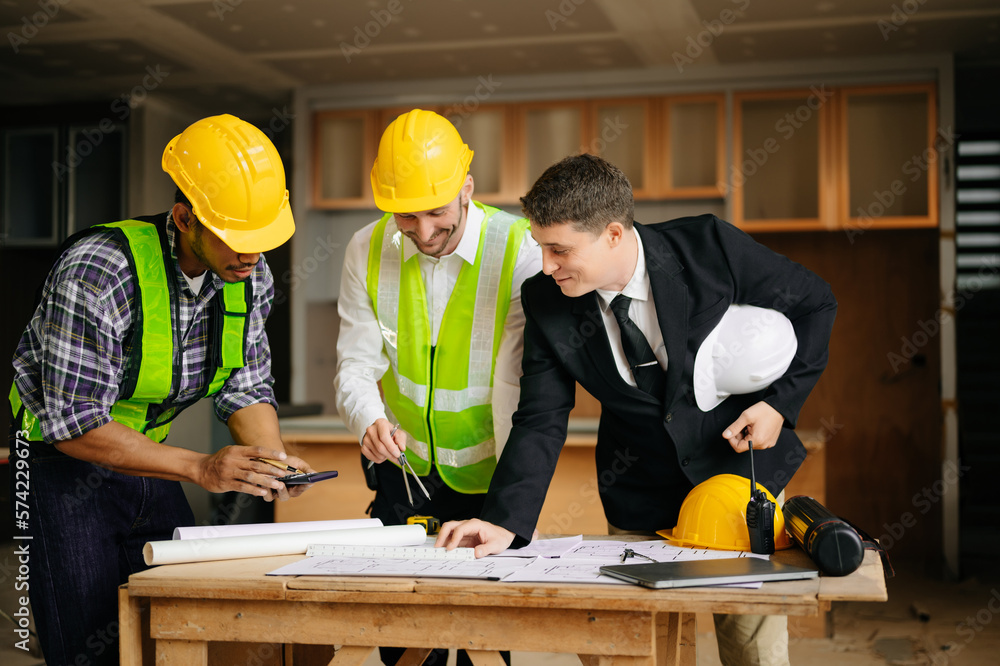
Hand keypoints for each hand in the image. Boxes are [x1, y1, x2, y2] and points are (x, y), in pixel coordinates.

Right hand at [196, 445, 311, 499]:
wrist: (200, 469)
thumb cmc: (220, 460)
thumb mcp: (232, 452)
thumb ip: (247, 456)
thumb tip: (268, 460)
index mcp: (236, 450)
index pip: (257, 450)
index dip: (271, 453)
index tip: (283, 457)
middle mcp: (233, 460)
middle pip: (256, 464)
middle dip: (272, 469)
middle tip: (284, 474)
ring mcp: (229, 472)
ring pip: (251, 476)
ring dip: (266, 481)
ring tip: (277, 485)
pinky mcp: (226, 483)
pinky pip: (242, 487)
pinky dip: (254, 489)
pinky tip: (263, 492)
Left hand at [261, 457, 317, 501]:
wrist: (272, 459)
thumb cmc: (287, 462)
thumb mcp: (297, 463)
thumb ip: (306, 469)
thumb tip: (314, 473)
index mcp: (296, 486)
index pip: (303, 487)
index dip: (306, 485)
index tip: (308, 481)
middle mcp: (286, 492)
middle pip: (285, 496)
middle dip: (283, 491)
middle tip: (281, 484)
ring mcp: (274, 493)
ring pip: (272, 497)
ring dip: (269, 491)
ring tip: (269, 483)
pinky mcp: (265, 492)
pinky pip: (265, 495)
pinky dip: (263, 490)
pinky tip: (262, 482)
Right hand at [361, 418, 404, 463]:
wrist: (379, 433)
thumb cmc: (390, 433)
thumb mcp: (398, 433)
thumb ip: (401, 440)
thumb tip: (402, 448)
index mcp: (380, 423)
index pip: (384, 437)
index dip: (391, 447)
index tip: (398, 454)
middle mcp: (371, 430)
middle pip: (380, 447)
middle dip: (390, 455)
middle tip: (397, 459)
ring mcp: (365, 439)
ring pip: (377, 454)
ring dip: (385, 457)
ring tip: (389, 452)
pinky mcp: (363, 447)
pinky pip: (372, 458)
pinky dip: (379, 459)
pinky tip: (383, 455)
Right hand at [434, 519, 514, 557]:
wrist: (503, 536)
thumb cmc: (500, 537)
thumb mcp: (496, 544)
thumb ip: (486, 549)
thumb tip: (476, 553)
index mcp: (475, 524)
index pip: (460, 529)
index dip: (454, 538)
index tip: (449, 548)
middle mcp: (468, 525)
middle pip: (450, 526)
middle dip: (442, 535)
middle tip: (437, 546)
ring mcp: (465, 531)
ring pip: (449, 531)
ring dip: (443, 539)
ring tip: (439, 549)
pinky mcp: (464, 538)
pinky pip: (453, 539)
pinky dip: (447, 544)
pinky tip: (445, 550)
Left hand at [722, 401, 784, 451]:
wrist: (779, 408)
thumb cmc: (765, 410)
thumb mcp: (746, 416)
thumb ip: (734, 427)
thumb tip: (726, 435)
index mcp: (757, 440)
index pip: (738, 448)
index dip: (731, 440)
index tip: (732, 432)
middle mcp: (763, 444)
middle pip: (744, 445)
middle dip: (740, 436)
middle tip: (743, 425)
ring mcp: (768, 443)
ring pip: (750, 443)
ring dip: (746, 435)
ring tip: (751, 425)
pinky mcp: (770, 441)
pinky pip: (758, 441)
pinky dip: (753, 435)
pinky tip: (756, 427)